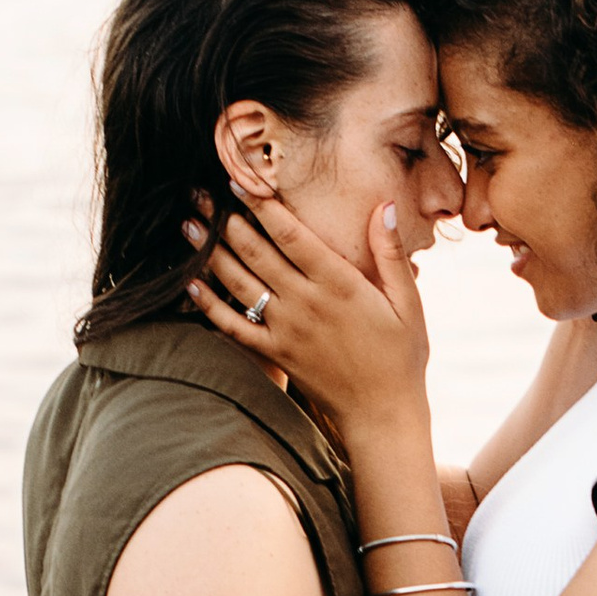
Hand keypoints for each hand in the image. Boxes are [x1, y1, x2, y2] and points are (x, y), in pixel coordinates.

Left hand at [185, 195, 428, 431]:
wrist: (383, 415)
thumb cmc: (401, 356)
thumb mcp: (409, 302)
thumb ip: (391, 252)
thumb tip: (384, 205)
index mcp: (339, 283)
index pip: (291, 234)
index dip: (262, 205)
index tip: (239, 180)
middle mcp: (306, 303)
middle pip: (255, 252)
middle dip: (224, 219)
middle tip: (198, 193)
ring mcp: (286, 330)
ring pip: (238, 283)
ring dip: (209, 253)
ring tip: (188, 225)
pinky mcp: (276, 354)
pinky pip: (234, 326)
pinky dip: (209, 305)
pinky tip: (191, 283)